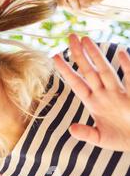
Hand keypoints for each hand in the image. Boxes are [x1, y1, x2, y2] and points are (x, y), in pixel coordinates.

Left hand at [53, 34, 129, 151]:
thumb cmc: (121, 139)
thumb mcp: (101, 139)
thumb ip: (87, 133)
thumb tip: (72, 129)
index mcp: (93, 103)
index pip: (76, 83)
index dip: (65, 70)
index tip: (54, 56)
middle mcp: (104, 94)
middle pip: (88, 70)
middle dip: (79, 54)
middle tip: (70, 36)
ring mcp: (119, 93)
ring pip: (105, 70)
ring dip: (96, 55)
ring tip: (86, 39)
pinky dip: (128, 66)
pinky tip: (121, 53)